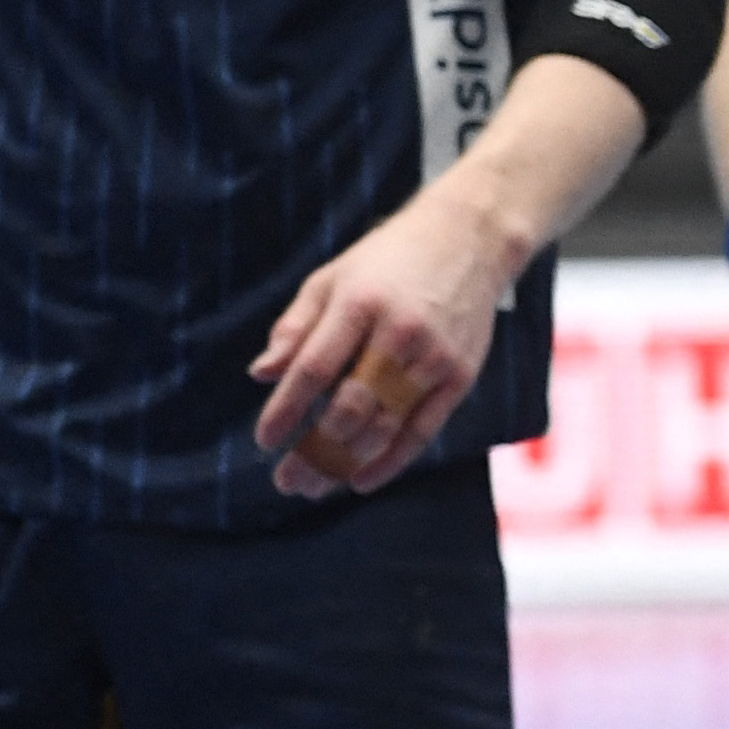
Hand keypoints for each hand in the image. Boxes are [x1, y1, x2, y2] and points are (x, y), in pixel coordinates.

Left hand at [250, 186, 518, 499]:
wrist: (468, 241)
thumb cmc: (386, 261)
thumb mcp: (330, 278)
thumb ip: (295, 328)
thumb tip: (261, 375)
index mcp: (357, 304)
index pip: (314, 369)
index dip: (286, 409)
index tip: (265, 440)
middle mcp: (398, 334)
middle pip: (350, 407)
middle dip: (315, 450)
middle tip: (286, 482)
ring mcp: (434, 358)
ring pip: (385, 426)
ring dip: (347, 463)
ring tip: (314, 487)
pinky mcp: (460, 377)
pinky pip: (423, 430)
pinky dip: (391, 460)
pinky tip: (361, 480)